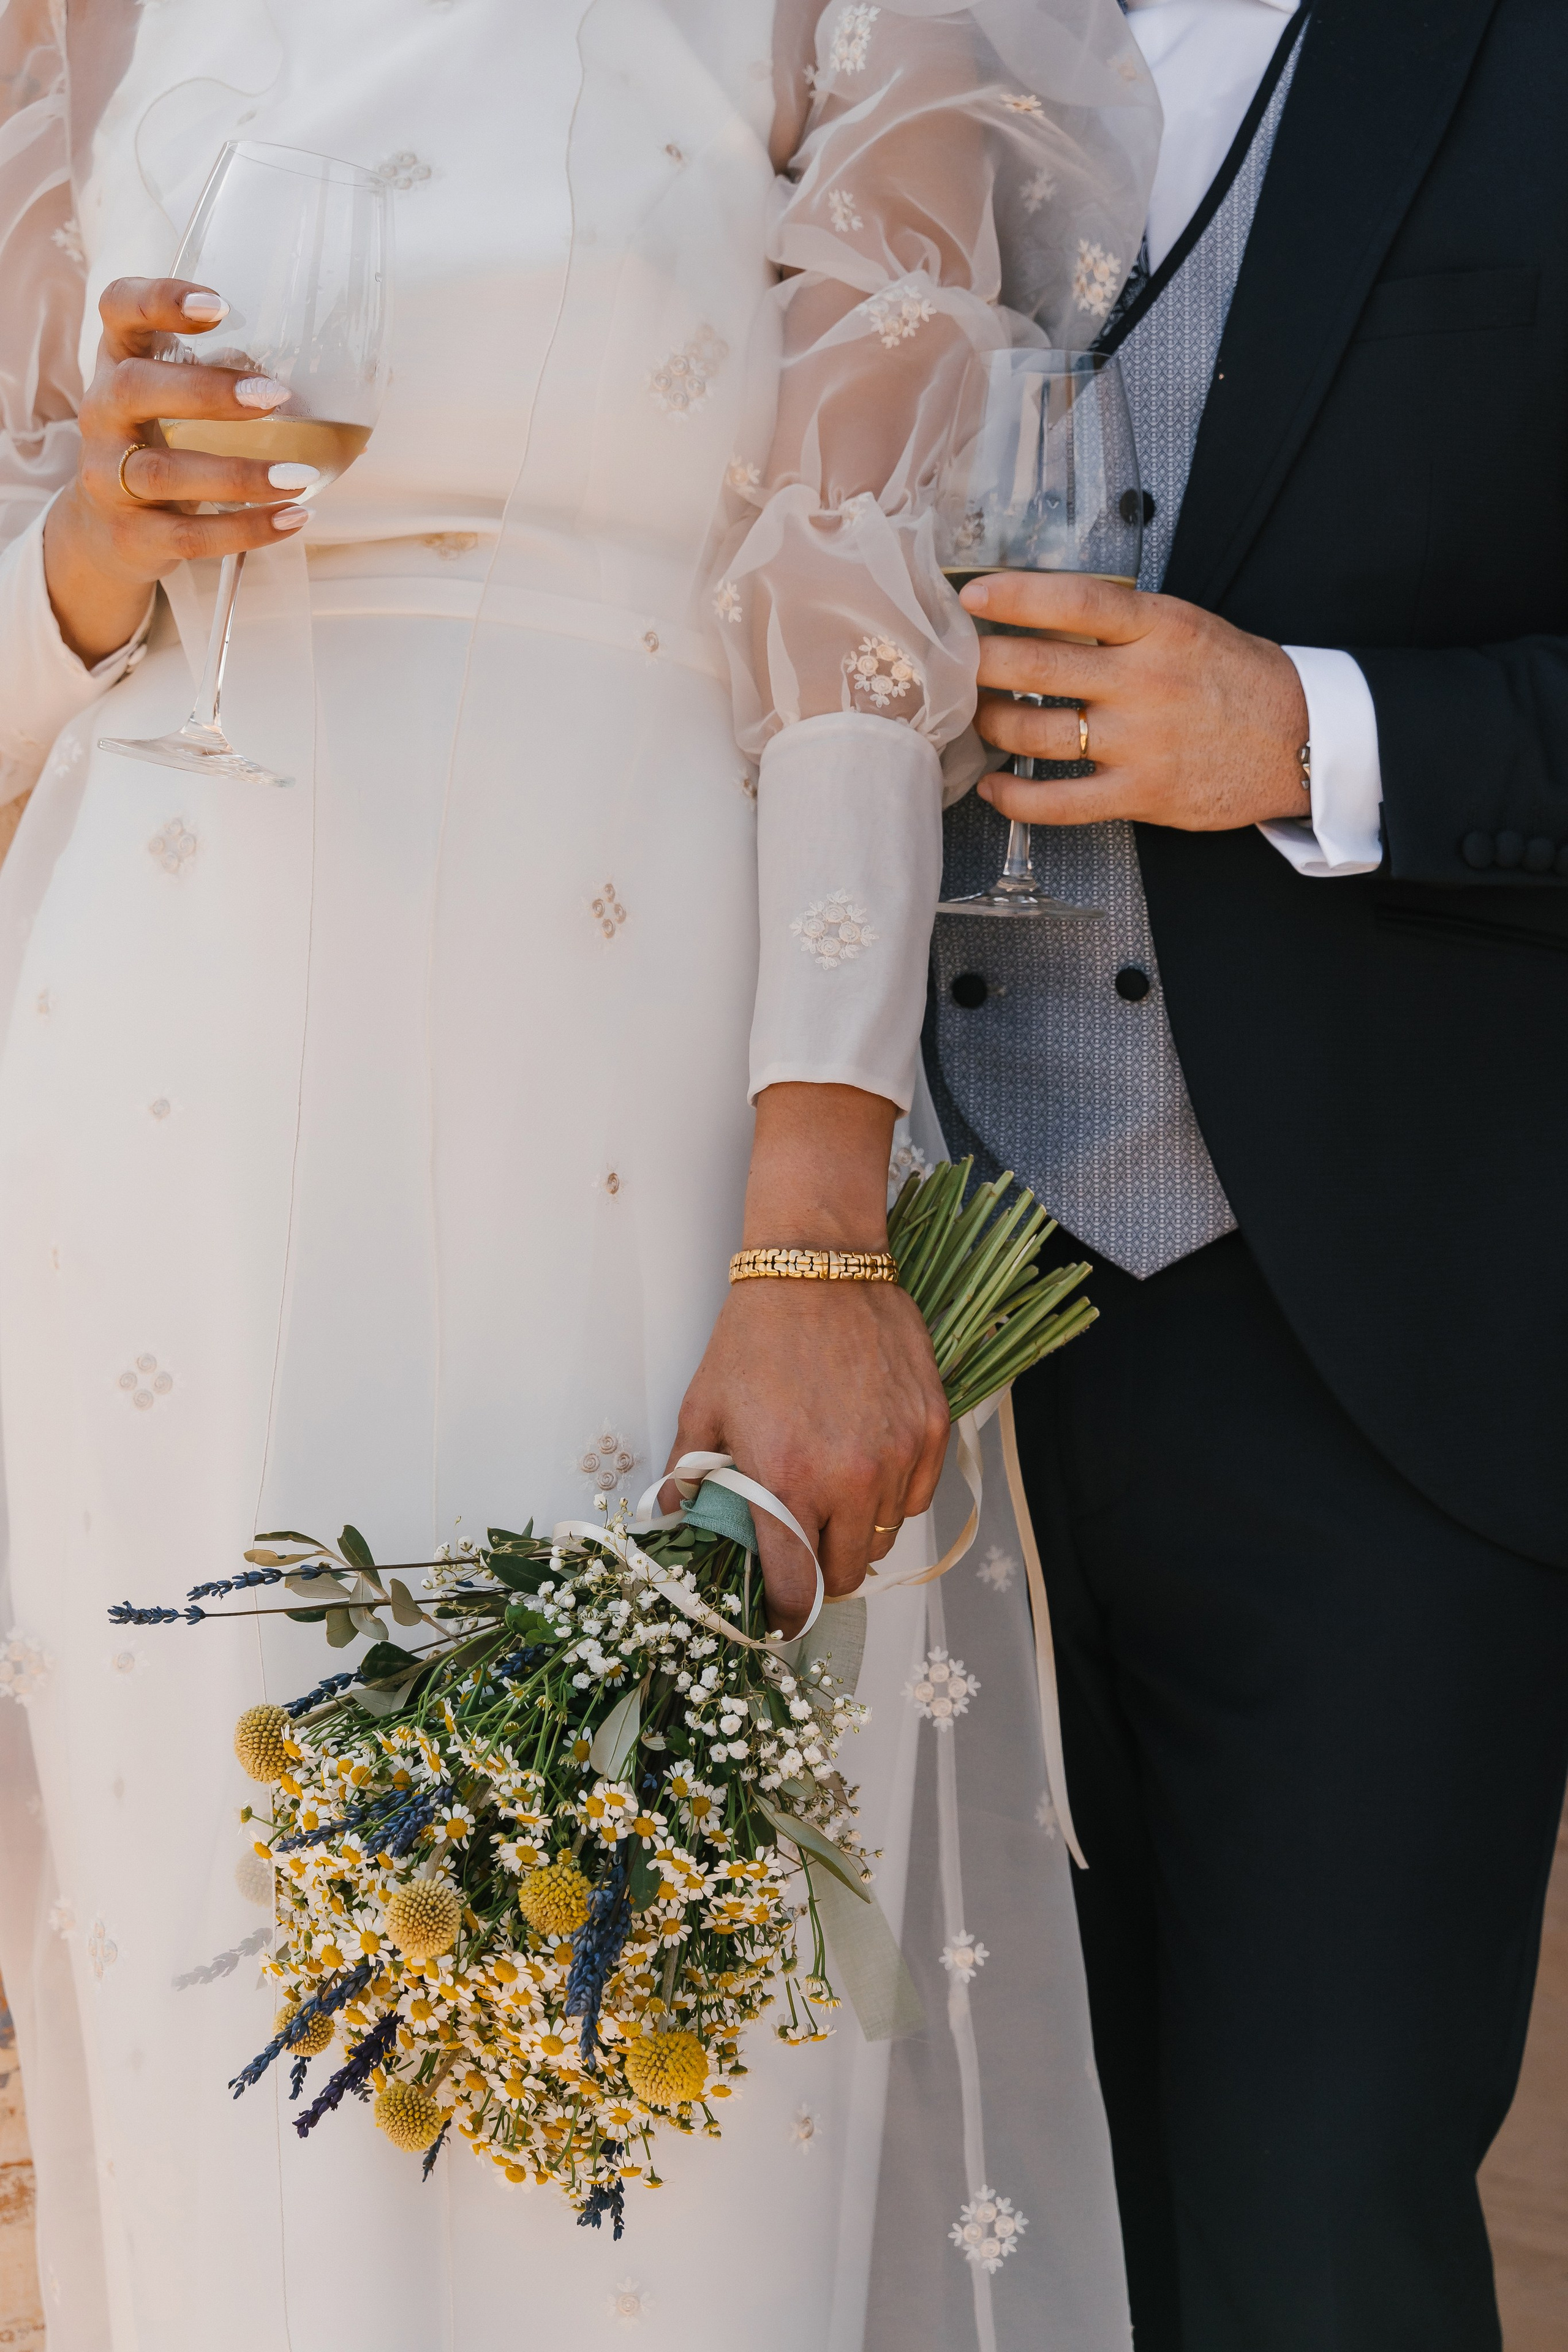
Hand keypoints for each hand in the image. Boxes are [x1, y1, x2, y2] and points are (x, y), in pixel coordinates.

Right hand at [42, 277, 318, 667]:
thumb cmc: (165, 445)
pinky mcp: (130, 533)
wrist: (110, 531)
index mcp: (120, 360)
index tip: (219, 305)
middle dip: (205, 391)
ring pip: (162, 472)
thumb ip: (233, 378)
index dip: (159, 299)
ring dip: (237, 474)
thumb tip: (354, 381)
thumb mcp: (181, 402)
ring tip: (300, 477)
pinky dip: (246, 529)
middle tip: (275, 396)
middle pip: (133, 388)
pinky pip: (188, 536)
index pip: (119, 308)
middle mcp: (102, 411)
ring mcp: (107, 475)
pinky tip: (292, 518)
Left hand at [666, 1084, 948, 1633]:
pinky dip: (893, 1497)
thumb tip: (677, 1521)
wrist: (819, 1268)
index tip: (779, 1618)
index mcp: (786, 1484)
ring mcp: (897, 1457)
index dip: (785, 1616)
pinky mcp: (931, 1430)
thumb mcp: (703, 1407)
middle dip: (823, 1575)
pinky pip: (916, 1497)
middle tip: (804, 1551)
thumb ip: (689, 1476)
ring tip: (833, 1498)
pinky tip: (867, 1466)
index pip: (796, 1590)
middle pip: (847, 1574)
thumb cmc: (754, 1338)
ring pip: (886, 1537)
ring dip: (858, 1534)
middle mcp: (849, 1482)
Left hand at [961, 571, 1310, 831]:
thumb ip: (1120, 624)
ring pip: (1034, 732)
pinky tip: (994, 787)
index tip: (970, 596)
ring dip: (992, 724)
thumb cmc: (1235, 679)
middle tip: (956, 664)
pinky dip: (1015, 797)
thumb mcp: (1186, 627)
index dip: (1013, 596)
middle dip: (980, 665)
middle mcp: (1143, 681)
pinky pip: (1058, 802)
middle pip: (1034, 666)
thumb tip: (1040, 617)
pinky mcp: (1139, 793)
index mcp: (1157, 627)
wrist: (1299, 740)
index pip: (1072, 602)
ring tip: (979, 716)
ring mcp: (1139, 741)